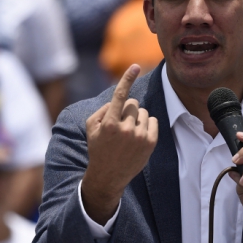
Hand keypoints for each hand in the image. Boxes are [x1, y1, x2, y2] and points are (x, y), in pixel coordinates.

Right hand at [81, 64, 157, 224]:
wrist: (108, 176)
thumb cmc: (98, 148)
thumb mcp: (90, 127)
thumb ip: (102, 109)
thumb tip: (118, 98)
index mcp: (109, 123)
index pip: (119, 95)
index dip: (127, 78)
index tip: (135, 66)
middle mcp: (125, 128)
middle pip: (133, 103)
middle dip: (127, 110)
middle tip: (120, 125)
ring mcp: (139, 136)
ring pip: (143, 112)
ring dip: (136, 118)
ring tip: (128, 134)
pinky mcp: (150, 142)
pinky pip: (152, 121)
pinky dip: (146, 125)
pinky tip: (138, 136)